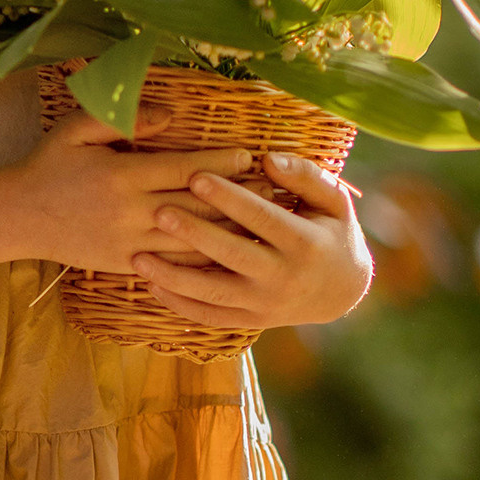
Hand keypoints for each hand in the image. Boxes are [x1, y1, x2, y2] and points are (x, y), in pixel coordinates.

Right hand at [9, 113, 254, 272]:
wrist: (18, 216)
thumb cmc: (49, 164)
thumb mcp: (77, 129)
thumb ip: (124, 118)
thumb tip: (170, 114)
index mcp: (122, 176)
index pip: (183, 169)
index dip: (220, 163)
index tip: (248, 156)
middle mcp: (130, 212)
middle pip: (196, 207)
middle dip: (236, 198)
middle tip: (271, 190)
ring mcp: (130, 243)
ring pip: (191, 241)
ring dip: (228, 233)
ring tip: (260, 224)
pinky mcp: (126, 265)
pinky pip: (173, 267)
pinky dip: (203, 262)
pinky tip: (229, 257)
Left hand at [130, 151, 371, 330]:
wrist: (341, 292)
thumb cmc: (333, 233)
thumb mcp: (334, 201)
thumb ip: (305, 176)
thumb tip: (269, 158)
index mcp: (304, 243)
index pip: (261, 218)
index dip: (229, 198)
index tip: (196, 177)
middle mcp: (282, 278)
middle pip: (232, 255)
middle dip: (194, 234)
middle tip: (159, 211)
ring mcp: (264, 304)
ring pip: (213, 293)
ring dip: (174, 276)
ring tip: (138, 257)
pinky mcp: (250, 321)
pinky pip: (209, 317)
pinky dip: (179, 305)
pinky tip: (151, 284)